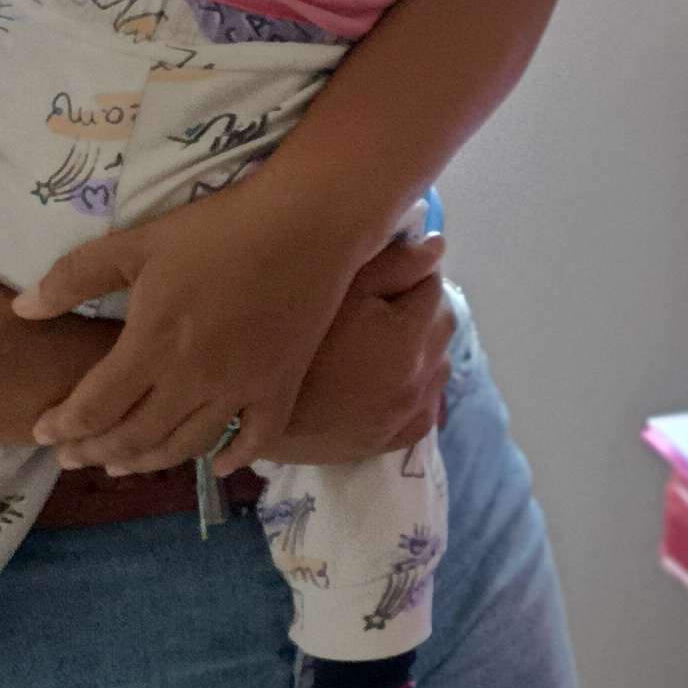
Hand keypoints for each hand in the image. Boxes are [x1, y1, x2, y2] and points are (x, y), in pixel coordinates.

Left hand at [17, 180, 392, 470]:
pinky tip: (214, 463)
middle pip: (135, 435)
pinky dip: (232, 458)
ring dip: (149, 460)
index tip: (44, 432)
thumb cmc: (219, 228)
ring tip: (125, 463)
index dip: (63, 426)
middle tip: (73, 456)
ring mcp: (242, 388)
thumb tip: (21, 310)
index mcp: (153, 344)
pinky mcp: (281, 385)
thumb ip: (74, 277)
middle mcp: (194, 379)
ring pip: (187, 445)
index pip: (95, 406)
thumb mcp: (138, 243)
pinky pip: (256, 439)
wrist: (307, 221)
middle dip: (95, 451)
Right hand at [253, 254, 455, 465]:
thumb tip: (438, 246)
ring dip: (424, 349)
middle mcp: (416, 379)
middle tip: (382, 305)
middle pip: (442, 326)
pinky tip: (393, 379)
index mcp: (407, 338)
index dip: (409, 274)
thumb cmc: (288, 341)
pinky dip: (419, 390)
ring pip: (438, 367)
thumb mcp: (337, 290)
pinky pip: (425, 410)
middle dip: (421, 309)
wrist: (245, 413)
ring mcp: (404, 415)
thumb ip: (394, 265)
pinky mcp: (389, 441)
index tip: (384, 275)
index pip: (431, 287)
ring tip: (383, 341)